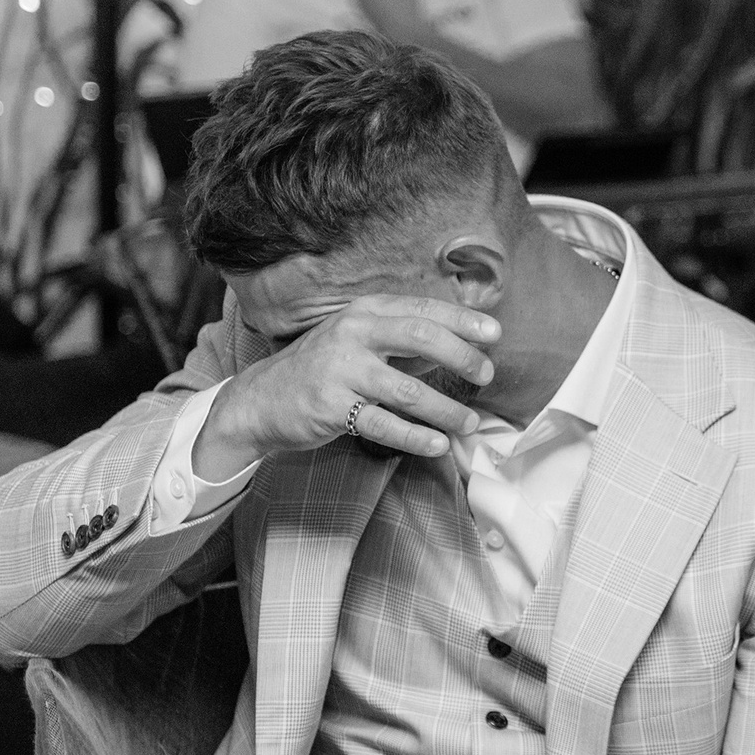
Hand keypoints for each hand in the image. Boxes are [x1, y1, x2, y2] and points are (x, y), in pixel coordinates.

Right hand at [196, 296, 498, 476]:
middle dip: (462, 356)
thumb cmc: (321, 369)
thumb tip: (459, 343)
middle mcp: (352, 334)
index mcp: (364, 312)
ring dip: (445, 409)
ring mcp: (340, 370)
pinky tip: (437, 444)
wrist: (260, 400)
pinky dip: (416, 437)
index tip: (494, 333)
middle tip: (487, 375)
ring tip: (469, 423)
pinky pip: (384, 424)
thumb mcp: (355, 339)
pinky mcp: (331, 407)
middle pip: (420, 338)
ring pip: (408, 390)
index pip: (422, 310)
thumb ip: (398, 336)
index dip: (462, 320)